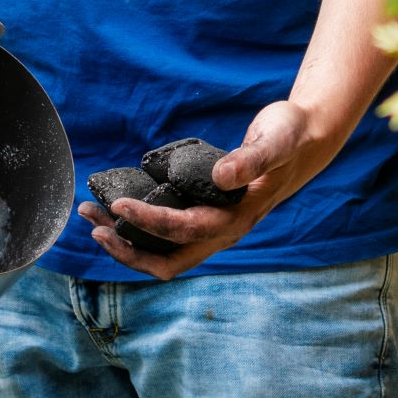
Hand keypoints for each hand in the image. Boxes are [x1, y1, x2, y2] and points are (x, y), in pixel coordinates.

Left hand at [78, 99, 338, 278]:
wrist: (305, 139)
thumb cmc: (291, 137)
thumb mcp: (276, 142)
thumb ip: (252, 160)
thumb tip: (223, 177)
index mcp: (237, 219)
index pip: (185, 230)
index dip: (150, 221)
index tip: (119, 205)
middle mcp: (223, 231)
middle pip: (168, 260)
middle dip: (127, 249)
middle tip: (92, 226)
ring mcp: (213, 226)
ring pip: (164, 251)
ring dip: (127, 242)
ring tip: (91, 218)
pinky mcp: (205, 214)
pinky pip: (167, 232)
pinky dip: (139, 227)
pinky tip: (118, 205)